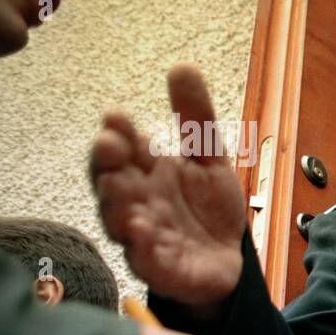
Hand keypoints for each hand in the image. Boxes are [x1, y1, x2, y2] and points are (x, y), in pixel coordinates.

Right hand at [90, 64, 246, 309]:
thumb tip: (183, 67)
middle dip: (107, 163)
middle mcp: (138, 202)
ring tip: (119, 185)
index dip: (118, 134)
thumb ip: (196, 119)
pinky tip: (142, 230)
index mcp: (146, 174)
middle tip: (109, 144)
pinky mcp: (161, 268)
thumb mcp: (210, 159)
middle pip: (111, 181)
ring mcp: (146, 236)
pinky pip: (145, 259)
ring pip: (119, 220)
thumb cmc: (208, 210)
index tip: (116, 115)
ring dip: (116, 202)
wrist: (228, 261)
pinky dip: (142, 246)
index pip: (125, 149)